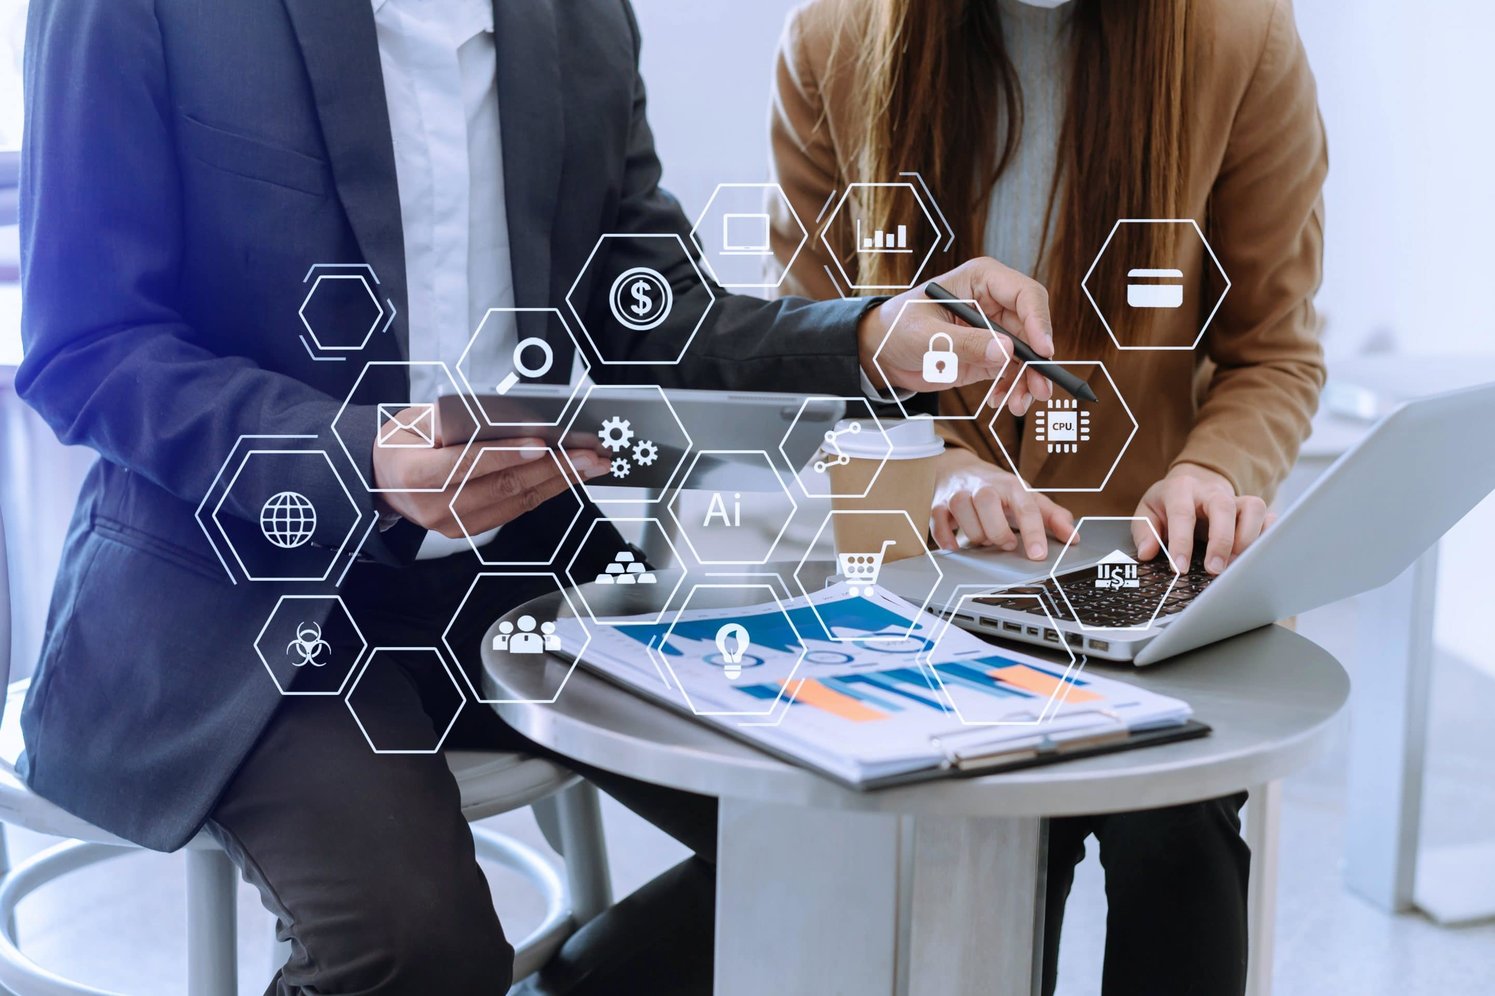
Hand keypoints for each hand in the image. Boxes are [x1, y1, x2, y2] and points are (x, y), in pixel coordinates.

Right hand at [372, 413, 609, 537]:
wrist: (382, 481)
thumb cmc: (403, 442)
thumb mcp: (416, 420)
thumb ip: (456, 420)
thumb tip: (509, 418)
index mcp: (414, 474)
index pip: (464, 464)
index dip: (504, 455)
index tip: (541, 445)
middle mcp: (433, 507)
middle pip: (501, 486)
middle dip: (552, 468)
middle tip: (588, 453)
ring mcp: (452, 524)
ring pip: (515, 502)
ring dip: (560, 482)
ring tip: (591, 464)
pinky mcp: (469, 531)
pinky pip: (514, 510)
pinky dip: (546, 492)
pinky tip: (569, 477)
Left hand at [857, 256, 1055, 414]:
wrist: (880, 352)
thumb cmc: (897, 329)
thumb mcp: (927, 336)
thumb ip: (966, 343)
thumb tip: (1007, 351)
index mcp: (981, 280)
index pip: (1025, 294)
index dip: (1038, 321)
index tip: (1042, 352)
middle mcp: (993, 302)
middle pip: (1032, 328)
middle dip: (1037, 361)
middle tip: (1040, 389)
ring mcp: (993, 329)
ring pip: (1026, 353)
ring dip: (1027, 380)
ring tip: (1018, 404)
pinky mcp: (989, 354)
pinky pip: (1012, 370)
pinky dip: (1012, 387)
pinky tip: (1000, 400)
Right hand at [930, 448, 1075, 558]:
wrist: (958, 468)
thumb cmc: (997, 488)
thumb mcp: (1027, 497)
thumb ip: (1052, 516)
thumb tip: (1073, 536)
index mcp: (1011, 486)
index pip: (1025, 507)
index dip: (1033, 532)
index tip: (1038, 555)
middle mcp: (984, 487)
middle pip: (988, 506)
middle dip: (998, 533)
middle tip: (1005, 542)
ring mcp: (959, 494)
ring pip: (964, 517)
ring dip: (976, 536)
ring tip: (984, 537)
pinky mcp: (938, 504)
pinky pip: (939, 525)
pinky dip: (947, 539)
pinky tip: (957, 545)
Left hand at [1131, 463, 1274, 574]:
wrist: (1193, 481)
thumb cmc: (1169, 502)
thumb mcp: (1147, 511)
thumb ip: (1144, 532)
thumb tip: (1147, 553)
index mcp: (1180, 489)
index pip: (1182, 513)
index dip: (1182, 542)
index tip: (1180, 568)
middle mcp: (1211, 491)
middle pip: (1223, 507)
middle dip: (1221, 541)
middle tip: (1215, 570)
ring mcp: (1235, 498)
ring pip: (1253, 509)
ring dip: (1247, 539)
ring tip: (1234, 564)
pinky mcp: (1252, 509)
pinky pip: (1269, 518)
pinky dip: (1267, 537)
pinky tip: (1256, 556)